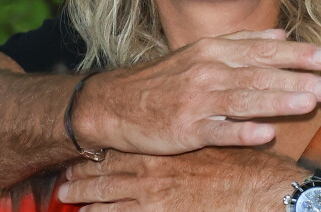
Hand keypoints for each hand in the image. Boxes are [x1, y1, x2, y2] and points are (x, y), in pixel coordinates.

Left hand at [58, 148, 303, 211]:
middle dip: (84, 173)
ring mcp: (151, 193)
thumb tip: (182, 128)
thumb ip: (194, 132)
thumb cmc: (238, 163)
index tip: (86, 150)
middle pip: (107, 168)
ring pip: (106, 194)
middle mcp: (152, 166)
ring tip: (68, 193)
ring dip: (85, 194)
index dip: (102, 148)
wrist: (255, 188)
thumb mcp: (215, 136)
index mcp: (164, 144)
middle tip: (65, 176)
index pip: (123, 144)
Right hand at [75, 29, 320, 154]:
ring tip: (308, 103)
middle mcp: (209, 70)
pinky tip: (265, 134)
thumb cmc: (167, 76)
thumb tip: (281, 33)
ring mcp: (197, 99)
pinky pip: (217, 130)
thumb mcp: (202, 50)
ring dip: (278, 101)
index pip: (264, 50)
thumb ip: (243, 41)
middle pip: (260, 73)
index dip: (298, 54)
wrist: (117, 101)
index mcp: (216, 50)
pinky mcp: (185, 128)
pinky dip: (241, 131)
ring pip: (244, 99)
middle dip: (299, 79)